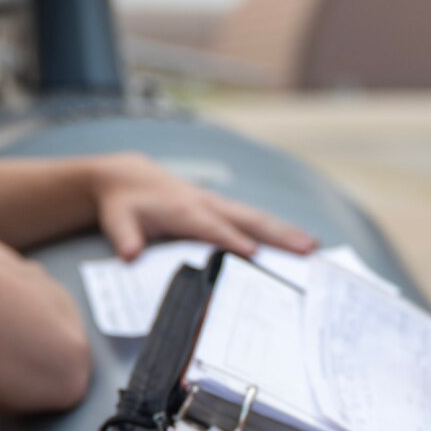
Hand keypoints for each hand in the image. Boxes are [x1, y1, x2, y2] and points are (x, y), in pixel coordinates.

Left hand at [91, 154, 315, 259]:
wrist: (127, 176)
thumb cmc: (123, 203)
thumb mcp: (116, 221)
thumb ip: (124, 237)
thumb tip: (130, 254)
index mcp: (182, 210)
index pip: (211, 227)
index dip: (231, 239)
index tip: (254, 253)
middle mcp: (206, 204)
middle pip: (247, 220)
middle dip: (277, 234)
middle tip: (306, 249)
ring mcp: (217, 204)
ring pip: (256, 218)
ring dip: (285, 232)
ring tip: (313, 246)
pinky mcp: (222, 208)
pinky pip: (253, 219)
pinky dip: (277, 230)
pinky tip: (298, 241)